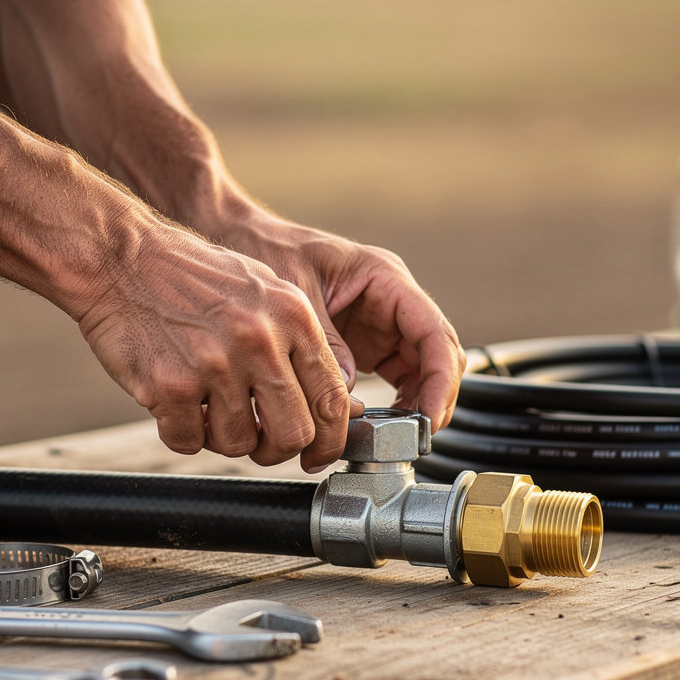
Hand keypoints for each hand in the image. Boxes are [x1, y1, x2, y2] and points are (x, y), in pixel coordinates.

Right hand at [76, 221, 354, 471]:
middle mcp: (259, 341)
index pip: (332, 400)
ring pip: (239, 444)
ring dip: (220, 436)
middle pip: (293, 434)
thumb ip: (301, 346)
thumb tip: (338, 406)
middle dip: (276, 449)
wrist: (120, 257)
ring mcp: (215, 365)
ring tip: (205, 404)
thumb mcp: (266, 292)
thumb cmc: (192, 277)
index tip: (317, 454)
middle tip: (259, 441)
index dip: (329, 440)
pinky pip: (188, 441)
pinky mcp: (170, 385)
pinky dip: (181, 433)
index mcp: (293, 318)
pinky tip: (174, 403)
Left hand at [219, 217, 465, 433]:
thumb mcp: (293, 294)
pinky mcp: (366, 346)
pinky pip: (395, 379)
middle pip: (436, 355)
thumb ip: (324, 342)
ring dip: (416, 406)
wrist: (239, 242)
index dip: (440, 379)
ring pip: (421, 372)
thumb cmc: (267, 250)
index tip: (429, 416)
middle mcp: (391, 302)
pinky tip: (378, 427)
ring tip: (397, 438)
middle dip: (435, 398)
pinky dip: (394, 406)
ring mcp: (381, 325)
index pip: (434, 332)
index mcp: (384, 278)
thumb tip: (347, 391)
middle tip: (418, 437)